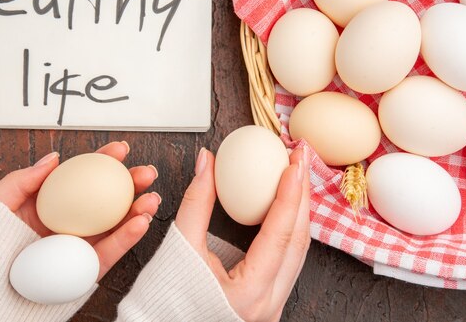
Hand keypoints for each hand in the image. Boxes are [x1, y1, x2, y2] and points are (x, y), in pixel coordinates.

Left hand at [0, 141, 160, 279]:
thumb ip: (22, 180)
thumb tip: (55, 157)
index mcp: (47, 207)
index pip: (80, 178)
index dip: (102, 162)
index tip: (120, 149)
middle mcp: (66, 225)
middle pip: (105, 200)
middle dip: (130, 184)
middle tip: (146, 172)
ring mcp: (77, 248)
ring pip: (115, 225)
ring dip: (138, 210)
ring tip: (151, 198)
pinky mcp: (84, 272)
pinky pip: (110, 253)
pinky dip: (128, 238)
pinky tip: (140, 223)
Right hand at [175, 146, 309, 321]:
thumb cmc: (164, 299)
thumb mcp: (180, 246)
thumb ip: (196, 201)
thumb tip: (207, 161)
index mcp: (249, 293)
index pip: (280, 234)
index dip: (289, 193)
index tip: (293, 163)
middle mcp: (269, 303)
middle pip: (298, 241)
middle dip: (301, 195)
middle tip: (299, 159)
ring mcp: (272, 305)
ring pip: (298, 251)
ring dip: (298, 210)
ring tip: (294, 176)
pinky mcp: (268, 301)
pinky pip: (288, 259)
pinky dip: (288, 228)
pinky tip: (284, 205)